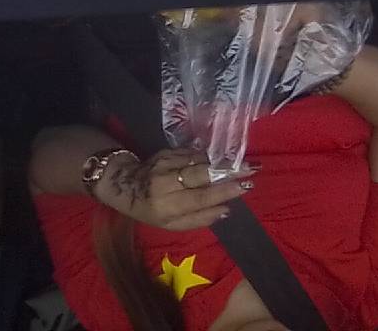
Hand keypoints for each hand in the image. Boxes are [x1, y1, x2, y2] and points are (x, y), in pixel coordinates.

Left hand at [93, 148, 254, 231]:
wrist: (124, 185)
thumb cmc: (150, 210)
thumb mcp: (171, 225)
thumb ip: (198, 219)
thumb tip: (226, 210)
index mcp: (166, 205)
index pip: (199, 197)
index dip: (223, 191)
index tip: (246, 186)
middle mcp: (165, 183)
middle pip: (201, 174)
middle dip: (229, 170)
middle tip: (253, 167)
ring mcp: (165, 164)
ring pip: (199, 160)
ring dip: (223, 161)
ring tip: (244, 161)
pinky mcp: (166, 152)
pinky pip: (193, 153)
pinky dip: (209, 156)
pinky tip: (223, 158)